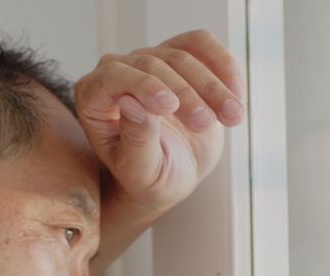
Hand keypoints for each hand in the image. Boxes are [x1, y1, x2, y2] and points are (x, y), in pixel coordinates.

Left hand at [77, 29, 245, 275]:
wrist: (173, 173)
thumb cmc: (149, 177)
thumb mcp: (141, 171)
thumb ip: (135, 140)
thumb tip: (130, 103)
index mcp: (93, 99)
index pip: (112, 77)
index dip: (141, 87)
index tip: (170, 108)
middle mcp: (116, 73)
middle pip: (151, 65)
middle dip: (184, 94)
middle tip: (205, 124)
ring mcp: (148, 60)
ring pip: (181, 55)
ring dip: (211, 86)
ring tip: (233, 116)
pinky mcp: (179, 54)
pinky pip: (201, 44)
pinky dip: (223, 65)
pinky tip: (236, 94)